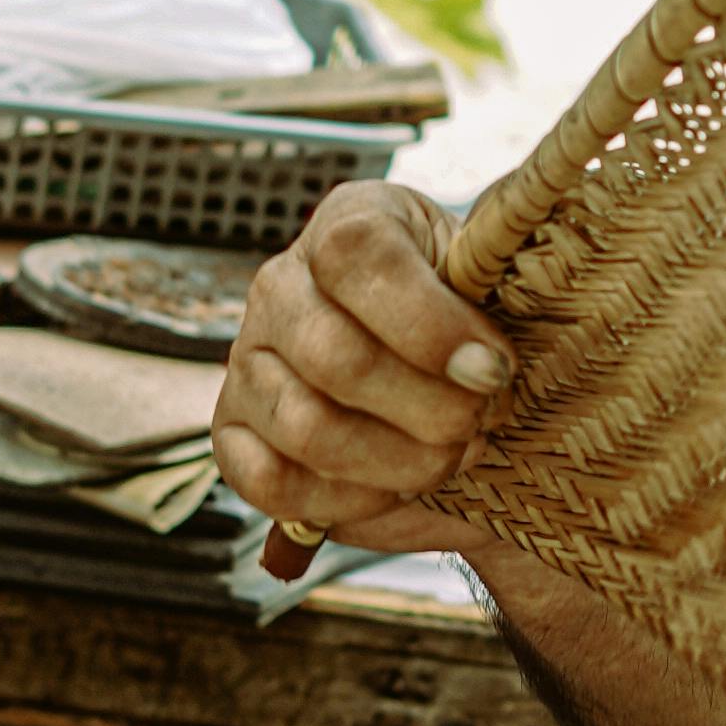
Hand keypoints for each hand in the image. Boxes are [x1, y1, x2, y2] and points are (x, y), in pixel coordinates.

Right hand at [211, 183, 509, 556]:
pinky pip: (271, 482)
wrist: (437, 369)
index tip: (493, 370)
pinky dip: (347, 500)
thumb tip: (488, 363)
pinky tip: (397, 487)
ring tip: (452, 455)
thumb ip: (494, 292)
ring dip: (399, 461)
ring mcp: (245, 361)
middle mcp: (279, 287)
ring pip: (308, 428)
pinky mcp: (231, 433)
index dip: (429, 324)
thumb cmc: (467, 313)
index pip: (359, 258)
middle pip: (336, 357)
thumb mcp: (488, 278)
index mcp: (346, 225)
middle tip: (482, 422)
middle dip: (429, 408)